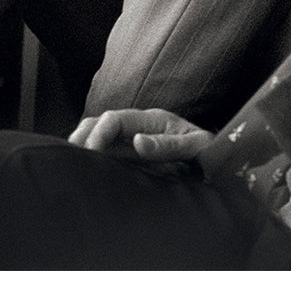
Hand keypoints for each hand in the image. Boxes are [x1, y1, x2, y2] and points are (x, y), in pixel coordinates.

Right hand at [68, 108, 213, 162]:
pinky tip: (85, 172)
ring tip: (72, 166)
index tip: (91, 153)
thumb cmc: (209, 151)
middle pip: (98, 122)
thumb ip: (168, 145)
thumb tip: (138, 143)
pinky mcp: (131, 156)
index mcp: (152, 120)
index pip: (114, 118)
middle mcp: (138, 127)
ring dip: (83, 146)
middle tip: (72, 160)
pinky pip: (106, 154)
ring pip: (97, 135)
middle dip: (82, 137)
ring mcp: (133, 141)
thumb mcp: (196, 147)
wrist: (219, 161)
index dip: (99, 133)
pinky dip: (92, 158)